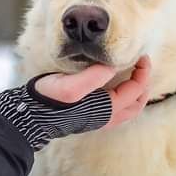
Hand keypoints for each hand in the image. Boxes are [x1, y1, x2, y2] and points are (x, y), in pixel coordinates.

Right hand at [35, 55, 150, 129]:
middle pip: (137, 104)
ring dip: (136, 93)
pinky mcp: (91, 117)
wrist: (31, 114)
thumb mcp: (71, 85)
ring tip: (134, 75)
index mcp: (107, 109)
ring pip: (128, 110)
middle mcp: (107, 118)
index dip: (143, 72)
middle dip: (143, 84)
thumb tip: (112, 66)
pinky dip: (125, 98)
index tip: (142, 55)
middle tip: (142, 65)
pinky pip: (117, 111)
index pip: (135, 90)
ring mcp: (99, 119)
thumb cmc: (50, 99)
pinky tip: (117, 86)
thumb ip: (95, 76)